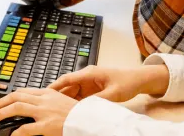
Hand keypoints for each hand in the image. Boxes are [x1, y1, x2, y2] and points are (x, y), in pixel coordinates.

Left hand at [0, 88, 77, 135]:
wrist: (90, 120)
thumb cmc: (80, 113)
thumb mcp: (62, 101)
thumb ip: (49, 102)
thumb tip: (37, 107)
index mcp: (47, 93)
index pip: (23, 90)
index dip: (10, 96)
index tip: (4, 101)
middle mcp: (43, 100)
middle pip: (15, 96)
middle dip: (1, 102)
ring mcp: (44, 112)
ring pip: (16, 107)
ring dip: (2, 113)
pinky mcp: (47, 125)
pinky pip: (26, 128)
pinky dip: (16, 132)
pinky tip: (12, 135)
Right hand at [49, 65, 168, 102]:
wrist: (139, 79)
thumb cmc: (127, 82)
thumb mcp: (113, 94)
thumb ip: (97, 100)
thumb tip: (84, 108)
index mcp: (89, 73)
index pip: (67, 79)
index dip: (55, 86)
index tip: (45, 92)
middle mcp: (87, 76)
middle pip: (68, 86)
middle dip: (58, 96)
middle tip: (50, 106)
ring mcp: (89, 82)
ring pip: (73, 91)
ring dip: (67, 100)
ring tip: (59, 110)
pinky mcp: (93, 88)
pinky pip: (80, 95)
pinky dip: (75, 102)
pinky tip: (72, 110)